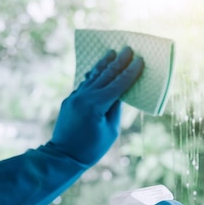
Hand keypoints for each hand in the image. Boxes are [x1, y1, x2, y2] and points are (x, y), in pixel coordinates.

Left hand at [0, 47, 142, 204]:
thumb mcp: (111, 131)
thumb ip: (115, 109)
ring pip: (92, 76)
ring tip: (112, 52)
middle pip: (105, 75)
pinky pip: (84, 84)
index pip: (118, 84)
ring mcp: (75, 97)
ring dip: (103, 64)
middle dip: (118, 62)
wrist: (64, 156)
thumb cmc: (92, 148)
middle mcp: (84, 96)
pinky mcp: (70, 100)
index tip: (139, 60)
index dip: (130, 72)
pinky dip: (93, 76)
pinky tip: (98, 69)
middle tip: (128, 48)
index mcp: (97, 105)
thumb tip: (119, 94)